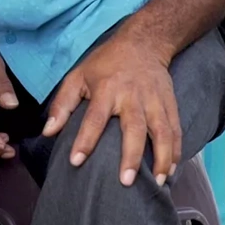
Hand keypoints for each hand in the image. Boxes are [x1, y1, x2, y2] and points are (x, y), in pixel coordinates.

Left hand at [41, 32, 179, 187]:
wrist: (144, 42)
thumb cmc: (105, 63)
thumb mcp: (78, 76)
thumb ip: (62, 104)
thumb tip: (48, 132)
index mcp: (107, 88)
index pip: (94, 117)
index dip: (84, 139)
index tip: (76, 161)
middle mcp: (132, 95)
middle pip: (134, 127)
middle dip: (130, 155)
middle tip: (125, 181)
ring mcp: (154, 100)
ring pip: (162, 130)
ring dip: (162, 157)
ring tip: (157, 182)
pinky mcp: (170, 103)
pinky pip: (175, 129)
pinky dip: (176, 150)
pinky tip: (172, 170)